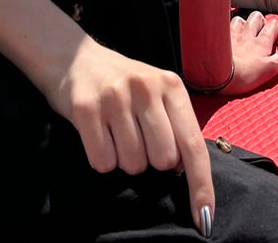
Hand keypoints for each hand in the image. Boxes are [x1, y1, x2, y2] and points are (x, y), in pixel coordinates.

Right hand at [47, 40, 214, 229]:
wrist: (72, 57)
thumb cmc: (121, 84)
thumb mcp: (155, 93)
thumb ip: (174, 125)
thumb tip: (185, 172)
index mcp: (171, 86)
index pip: (193, 145)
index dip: (201, 185)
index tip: (205, 219)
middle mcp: (146, 88)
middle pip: (162, 160)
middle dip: (150, 161)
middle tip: (135, 137)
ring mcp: (115, 97)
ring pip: (132, 165)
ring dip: (123, 160)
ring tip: (114, 132)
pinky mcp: (86, 108)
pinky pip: (102, 162)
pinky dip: (101, 158)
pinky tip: (97, 135)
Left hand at [223, 10, 277, 94]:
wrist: (219, 74)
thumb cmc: (244, 74)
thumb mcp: (270, 70)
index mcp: (262, 41)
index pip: (275, 25)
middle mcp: (248, 33)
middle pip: (258, 17)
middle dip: (262, 25)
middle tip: (262, 40)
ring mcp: (233, 33)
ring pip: (242, 19)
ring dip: (245, 26)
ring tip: (246, 38)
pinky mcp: (220, 37)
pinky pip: (226, 26)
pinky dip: (230, 30)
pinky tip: (230, 39)